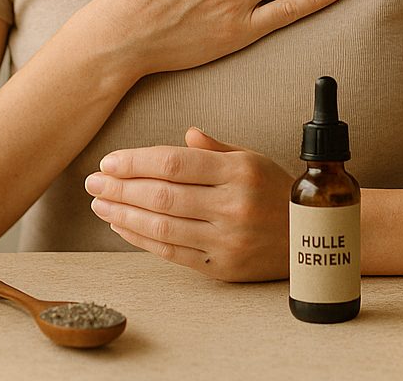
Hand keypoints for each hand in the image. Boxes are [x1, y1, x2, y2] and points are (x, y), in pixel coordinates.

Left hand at [86, 127, 293, 281]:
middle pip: (162, 195)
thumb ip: (216, 148)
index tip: (109, 161)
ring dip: (124, 214)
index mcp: (238, 171)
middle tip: (93, 181)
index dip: (136, 162)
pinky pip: (172, 252)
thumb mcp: (253, 159)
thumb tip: (184, 134)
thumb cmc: (276, 192)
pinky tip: (121, 226)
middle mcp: (232, 205)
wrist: (310, 239)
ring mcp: (227, 239)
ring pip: (163, 226)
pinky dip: (141, 239)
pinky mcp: (222, 267)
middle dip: (121, 188)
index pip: (174, 163)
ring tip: (100, 204)